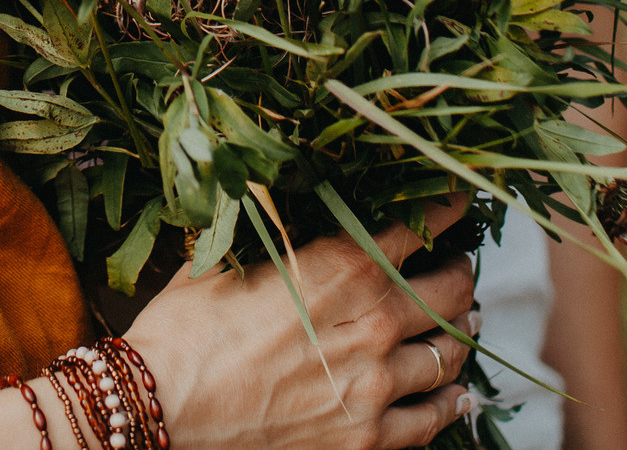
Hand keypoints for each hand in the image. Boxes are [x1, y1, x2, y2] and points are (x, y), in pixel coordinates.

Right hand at [124, 200, 479, 449]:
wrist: (162, 411)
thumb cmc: (182, 331)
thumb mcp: (221, 262)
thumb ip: (264, 234)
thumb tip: (272, 199)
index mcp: (338, 270)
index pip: (414, 231)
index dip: (441, 212)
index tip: (454, 201)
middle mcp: (370, 326)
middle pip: (447, 292)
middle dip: (460, 272)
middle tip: (460, 265)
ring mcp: (374, 388)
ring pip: (447, 355)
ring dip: (459, 334)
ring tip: (463, 322)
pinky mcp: (366, 439)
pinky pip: (431, 419)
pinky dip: (449, 402)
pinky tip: (455, 393)